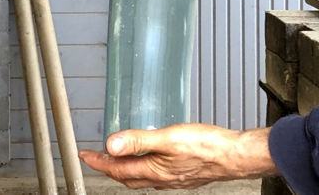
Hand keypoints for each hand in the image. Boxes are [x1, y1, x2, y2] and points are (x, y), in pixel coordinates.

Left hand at [79, 123, 278, 189]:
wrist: (234, 156)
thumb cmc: (206, 146)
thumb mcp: (168, 138)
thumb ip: (138, 140)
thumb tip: (111, 144)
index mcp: (154, 171)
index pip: (117, 169)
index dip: (98, 162)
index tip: (84, 156)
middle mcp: (161, 179)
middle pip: (127, 177)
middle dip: (109, 168)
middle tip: (97, 159)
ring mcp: (173, 179)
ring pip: (141, 177)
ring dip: (126, 168)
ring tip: (119, 158)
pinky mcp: (184, 175)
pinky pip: (156, 175)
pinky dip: (145, 167)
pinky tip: (151, 160)